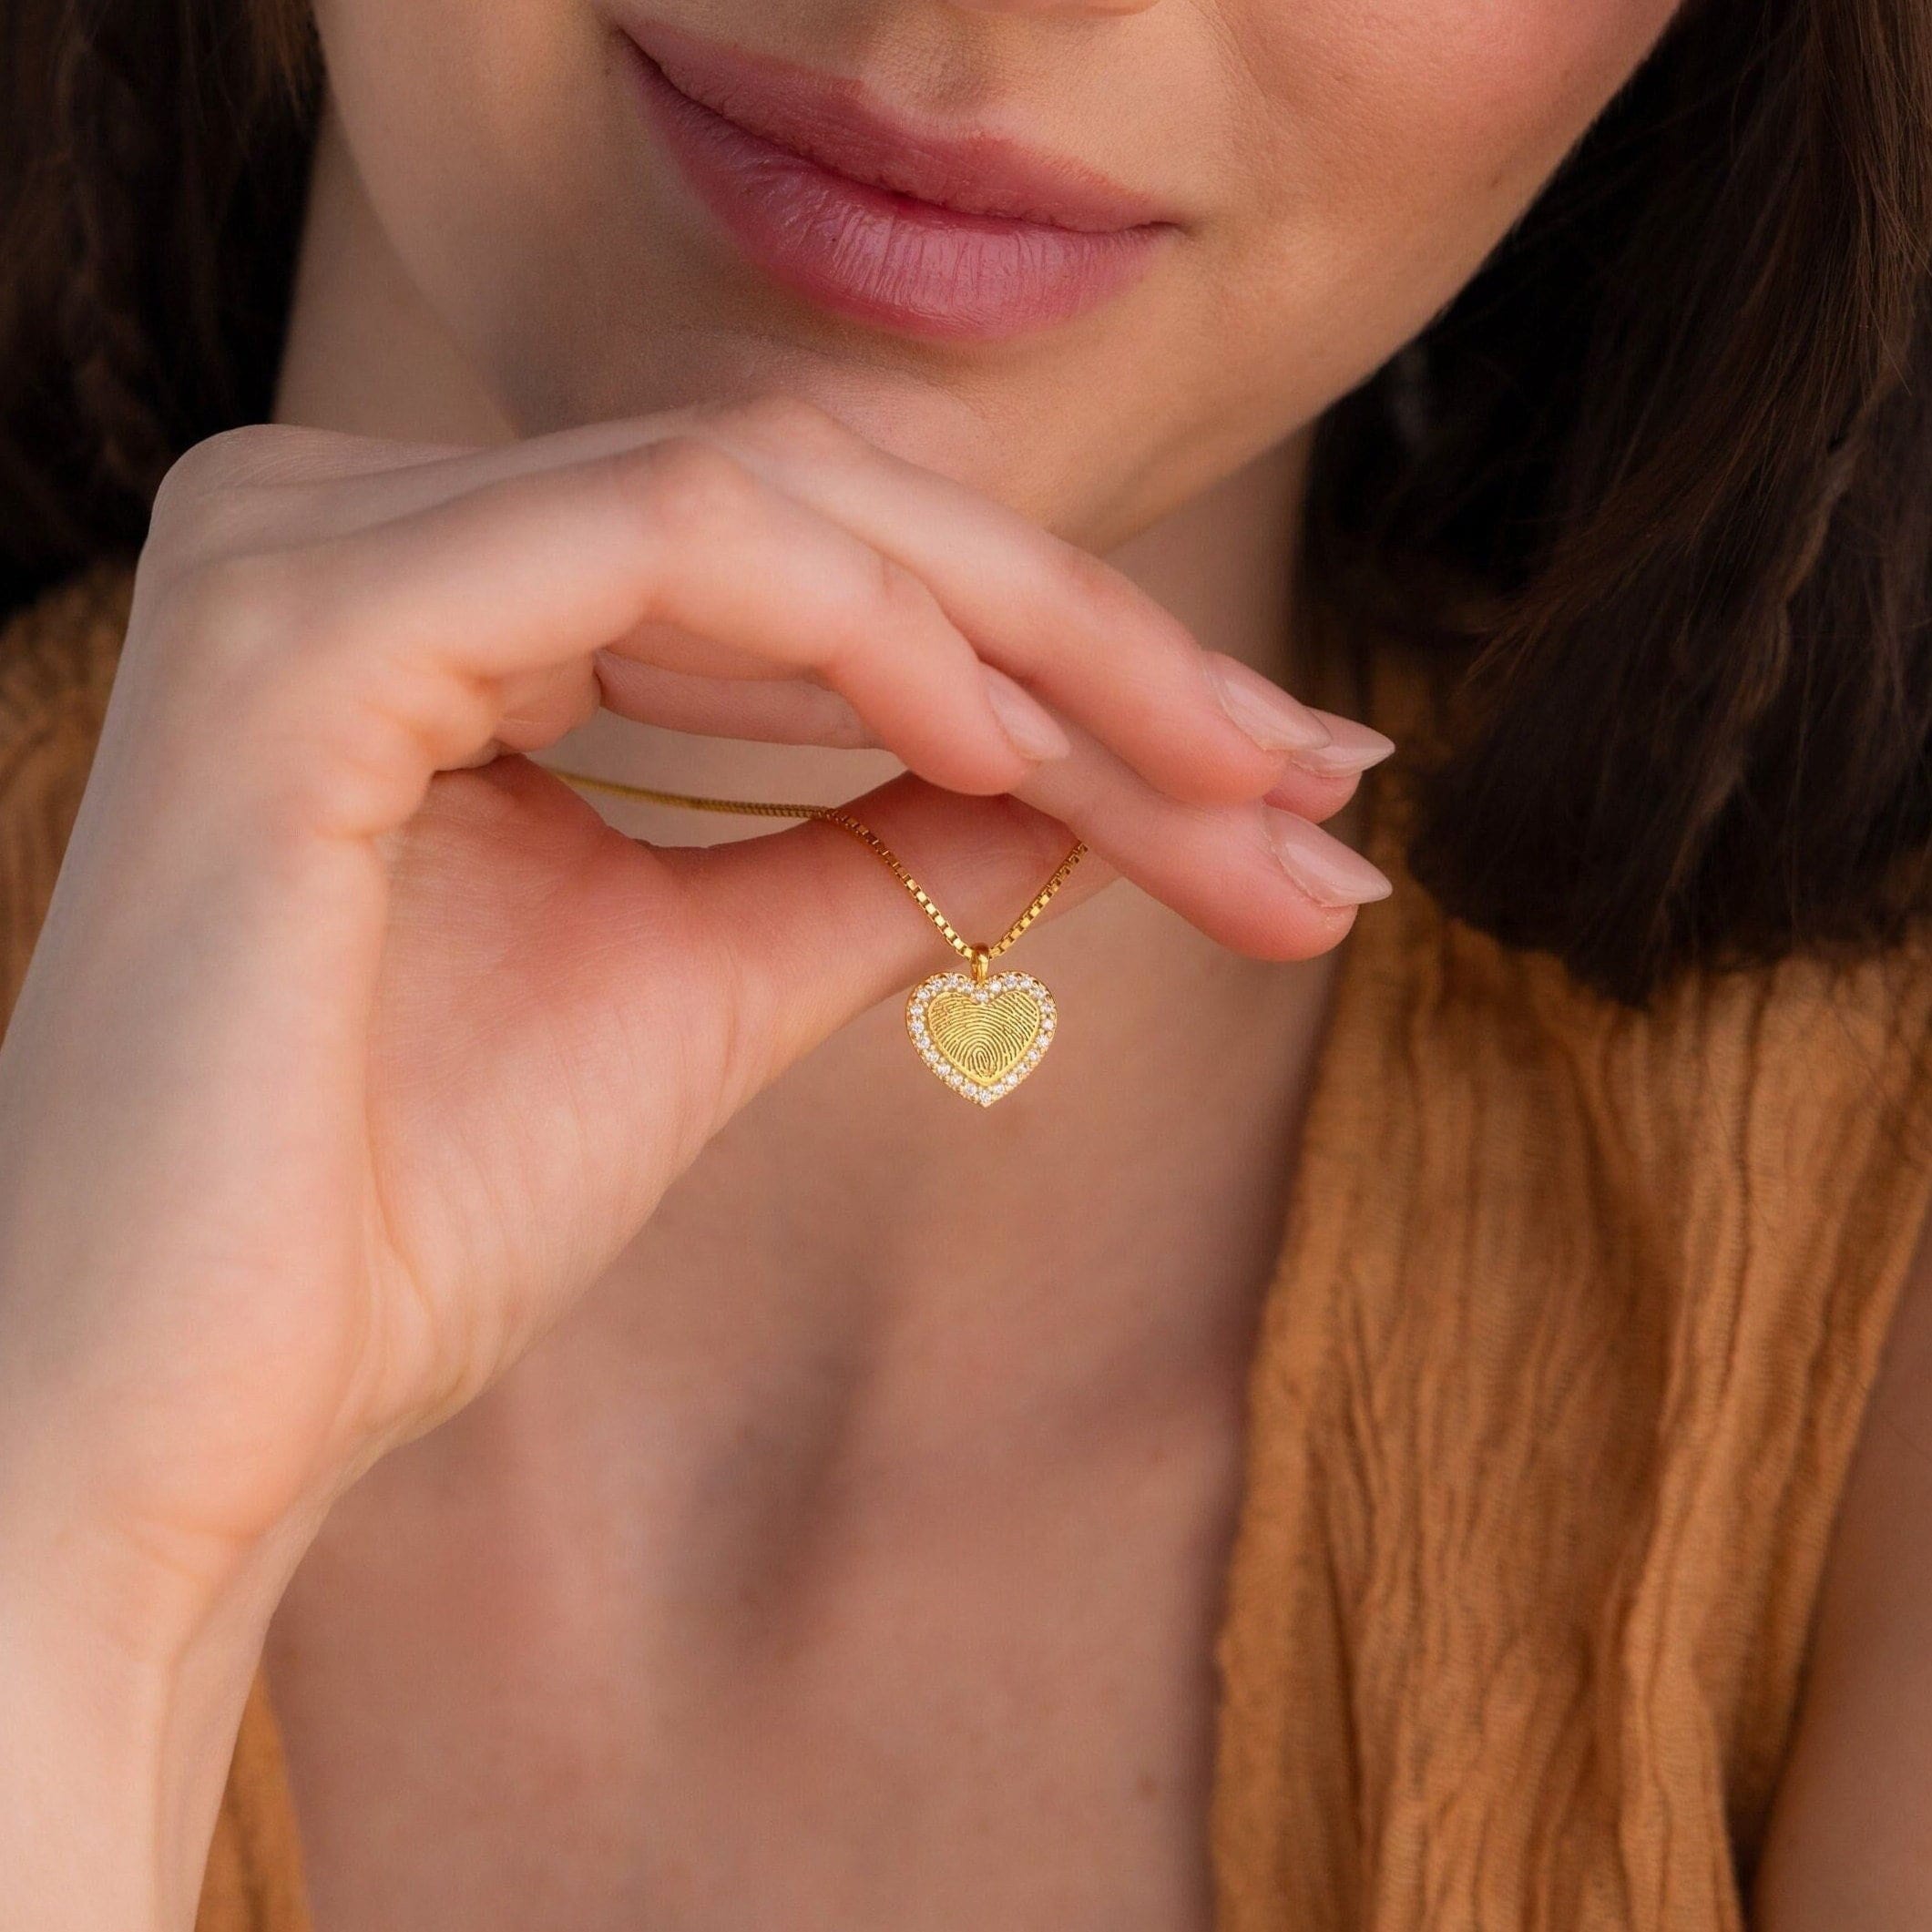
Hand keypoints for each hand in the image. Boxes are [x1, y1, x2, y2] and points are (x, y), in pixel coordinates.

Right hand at [0, 394, 1383, 1638]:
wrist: (197, 1409)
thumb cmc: (411, 1208)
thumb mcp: (712, 982)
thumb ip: (884, 847)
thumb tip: (1087, 779)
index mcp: (442, 592)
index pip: (820, 564)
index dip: (1071, 659)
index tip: (1272, 782)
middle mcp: (363, 519)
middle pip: (830, 513)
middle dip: (1103, 649)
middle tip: (1320, 780)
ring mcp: (317, 543)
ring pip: (782, 502)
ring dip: (1041, 644)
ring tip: (1230, 784)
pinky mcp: (301, 621)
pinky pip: (665, 539)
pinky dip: (866, 631)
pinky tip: (1016, 753)